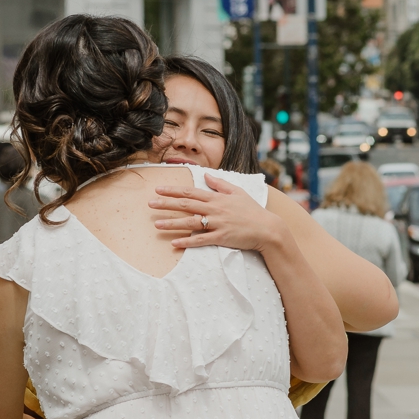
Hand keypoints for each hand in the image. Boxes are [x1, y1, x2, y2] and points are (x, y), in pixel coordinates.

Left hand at [149, 174, 284, 251]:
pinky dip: (188, 242)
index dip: (173, 190)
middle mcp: (215, 209)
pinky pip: (201, 240)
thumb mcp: (238, 192)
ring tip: (156, 224)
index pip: (191, 192)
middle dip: (167, 204)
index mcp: (217, 198)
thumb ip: (220, 184)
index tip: (158, 189)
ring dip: (173, 223)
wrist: (268, 229)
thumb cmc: (252, 210)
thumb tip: (206, 175)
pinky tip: (175, 243)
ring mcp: (218, 224)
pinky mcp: (222, 238)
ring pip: (191, 223)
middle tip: (150, 204)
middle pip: (187, 205)